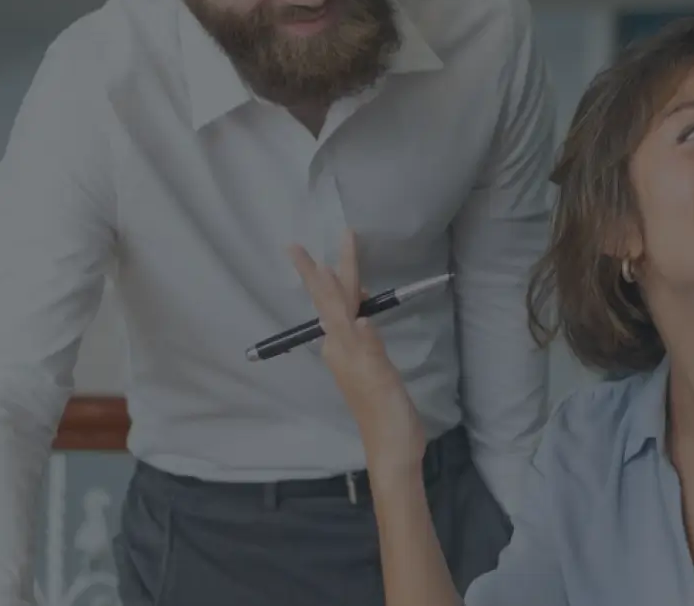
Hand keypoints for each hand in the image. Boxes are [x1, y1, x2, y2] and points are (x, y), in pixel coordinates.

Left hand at [289, 230, 427, 465]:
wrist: (393, 446)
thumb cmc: (387, 414)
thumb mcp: (380, 380)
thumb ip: (371, 348)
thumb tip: (362, 319)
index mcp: (343, 347)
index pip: (331, 301)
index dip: (323, 272)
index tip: (300, 248)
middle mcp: (342, 347)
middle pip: (332, 302)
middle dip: (324, 272)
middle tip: (305, 246)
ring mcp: (352, 355)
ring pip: (341, 311)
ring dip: (336, 286)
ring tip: (333, 264)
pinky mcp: (366, 363)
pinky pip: (353, 325)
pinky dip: (353, 307)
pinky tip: (358, 305)